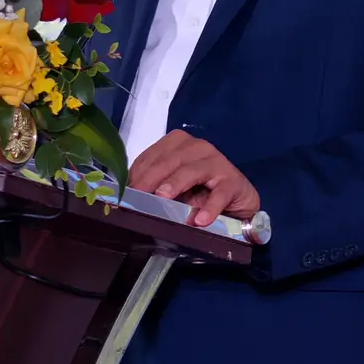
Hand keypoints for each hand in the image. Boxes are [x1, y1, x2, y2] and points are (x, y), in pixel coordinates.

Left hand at [128, 131, 260, 227]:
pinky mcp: (233, 182)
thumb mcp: (175, 187)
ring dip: (176, 184)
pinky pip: (220, 193)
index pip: (153, 155)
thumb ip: (155, 185)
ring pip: (192, 170)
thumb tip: (129, 195)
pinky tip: (200, 220)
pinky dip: (209, 207)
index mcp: (178, 144)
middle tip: (138, 195)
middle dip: (151, 178)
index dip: (138, 172)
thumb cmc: (200, 191)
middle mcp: (197, 147)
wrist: (237, 201)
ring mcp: (217, 162)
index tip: (125, 190)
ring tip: (163, 198)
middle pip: (170, 160)